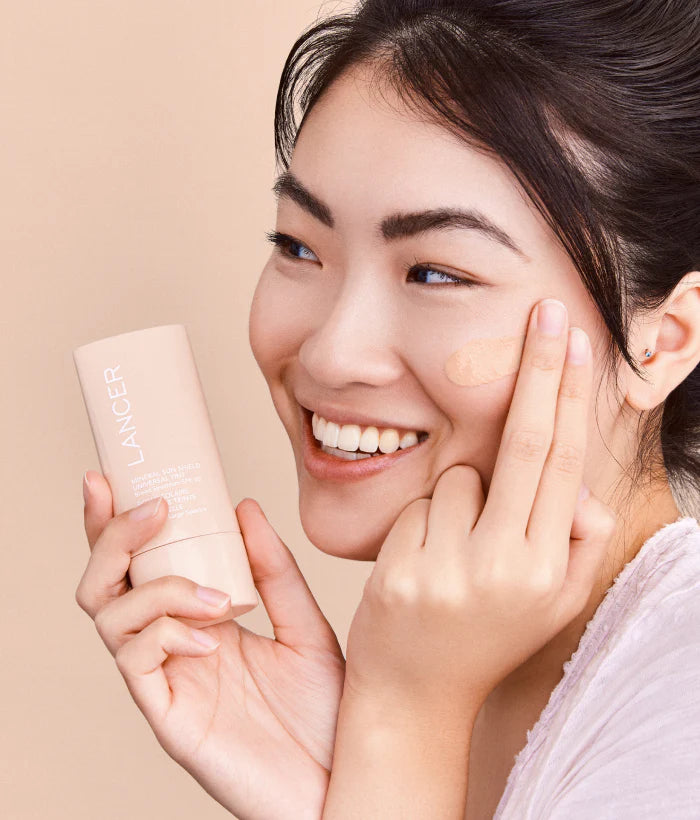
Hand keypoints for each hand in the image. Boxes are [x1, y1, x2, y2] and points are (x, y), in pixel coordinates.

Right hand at [75, 476, 344, 819]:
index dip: (117, 523)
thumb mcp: (306, 625)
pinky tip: (210, 636)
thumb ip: (274, 570)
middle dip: (112, 536)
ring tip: (215, 597)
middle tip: (152, 508)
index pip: (143, 564)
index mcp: (199, 620)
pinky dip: (165, 631)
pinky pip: (135, 659)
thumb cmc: (327, 710)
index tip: (115, 477)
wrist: (347, 777)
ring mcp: (165, 680)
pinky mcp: (167, 715)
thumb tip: (243, 507)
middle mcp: (172, 645)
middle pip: (107, 582)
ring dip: (158, 587)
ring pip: (110, 615)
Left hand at [342, 298, 616, 716]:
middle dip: (538, 371)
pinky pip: (416, 505)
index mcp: (549, 568)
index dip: (567, 396)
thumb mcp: (547, 599)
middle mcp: (505, 568)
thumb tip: (586, 496)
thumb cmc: (488, 634)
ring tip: (454, 549)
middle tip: (546, 311)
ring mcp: (450, 571)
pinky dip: (421, 520)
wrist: (416, 696)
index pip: (561, 462)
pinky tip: (422, 562)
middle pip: (524, 446)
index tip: (571, 340)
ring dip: (456, 495)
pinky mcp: (402, 573)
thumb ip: (574, 544)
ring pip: (457, 476)